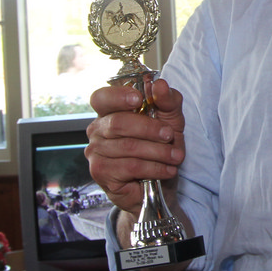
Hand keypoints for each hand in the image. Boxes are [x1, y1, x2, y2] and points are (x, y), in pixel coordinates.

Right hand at [85, 76, 185, 216]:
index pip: (101, 98)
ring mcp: (96, 153)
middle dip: (149, 129)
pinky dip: (154, 168)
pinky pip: (130, 167)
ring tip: (175, 157)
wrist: (160, 186)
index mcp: (109, 112)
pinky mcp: (101, 173)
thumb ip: (168, 101)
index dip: (118, 96)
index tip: (139, 99)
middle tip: (169, 135)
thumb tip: (159, 84)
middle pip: (117, 122)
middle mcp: (97, 130)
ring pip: (127, 147)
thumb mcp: (171, 121)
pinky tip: (166, 170)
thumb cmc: (160, 149)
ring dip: (158, 152)